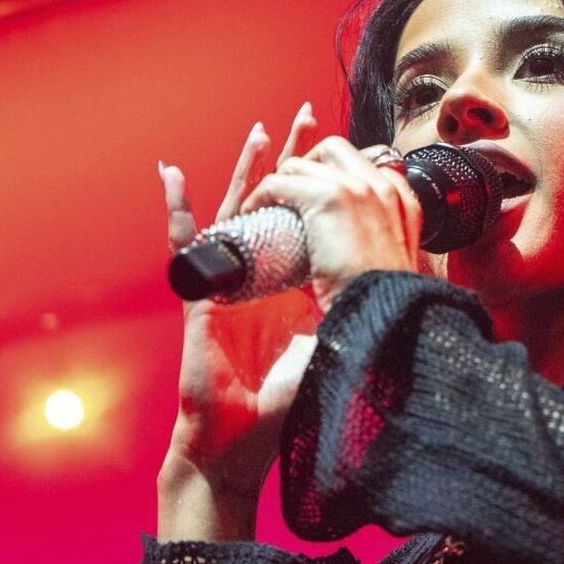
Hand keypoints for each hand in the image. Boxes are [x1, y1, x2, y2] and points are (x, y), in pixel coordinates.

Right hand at [160, 104, 323, 495]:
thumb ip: (347, 327)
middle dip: (297, 163)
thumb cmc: (279, 410)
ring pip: (239, 212)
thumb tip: (390, 301)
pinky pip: (188, 245)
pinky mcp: (202, 296)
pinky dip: (179, 209)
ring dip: (250, 171)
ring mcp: (230, 283)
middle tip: (310, 119)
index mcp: (294, 289)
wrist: (238, 444)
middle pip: (281, 206)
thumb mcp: (328, 358)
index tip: (351, 157)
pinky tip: (172, 174)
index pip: (313, 226)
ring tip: (261, 130)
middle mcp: (264, 278)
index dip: (328, 192)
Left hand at [237, 130, 422, 314]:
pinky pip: (279, 182)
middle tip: (288, 195)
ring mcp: (357, 187)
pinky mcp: (330, 197)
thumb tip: (352, 246)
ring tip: (267, 206)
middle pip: (334, 150)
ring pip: (302, 164)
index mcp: (401, 202)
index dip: (337, 173)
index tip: (318, 194)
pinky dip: (260, 196)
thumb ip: (376, 243)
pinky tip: (254, 214)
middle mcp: (382, 186)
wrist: (384, 312)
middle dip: (304, 165)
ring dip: (278, 182)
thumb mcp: (390, 264)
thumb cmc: (383, 301)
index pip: (369, 164)